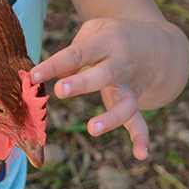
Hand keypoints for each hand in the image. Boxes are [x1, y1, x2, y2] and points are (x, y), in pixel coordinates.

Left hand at [30, 18, 188, 160]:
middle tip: (60, 91)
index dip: (53, 65)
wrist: (157, 45)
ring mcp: (131, 86)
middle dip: (82, 83)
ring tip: (92, 129)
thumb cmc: (111, 38)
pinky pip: (140, 121)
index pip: (76, 54)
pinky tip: (140, 155)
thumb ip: (70, 55)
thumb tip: (45, 77)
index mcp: (106, 43)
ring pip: (124, 103)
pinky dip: (141, 137)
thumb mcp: (93, 33)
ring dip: (110, 117)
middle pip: (102, 75)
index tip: (32, 76)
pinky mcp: (136, 101)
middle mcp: (120, 65)